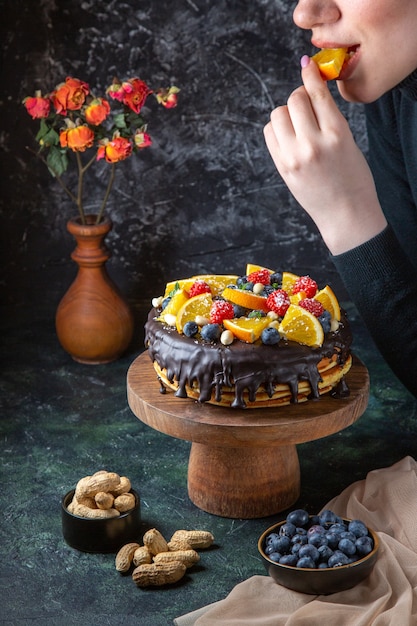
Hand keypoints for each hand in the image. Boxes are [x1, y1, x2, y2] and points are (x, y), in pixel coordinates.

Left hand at [264, 56, 386, 254]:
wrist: (345, 213)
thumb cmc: (352, 177)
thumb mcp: (348, 141)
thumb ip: (327, 118)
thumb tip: (306, 92)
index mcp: (337, 133)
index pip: (317, 93)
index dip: (310, 76)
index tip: (306, 65)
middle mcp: (313, 143)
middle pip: (294, 100)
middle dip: (299, 98)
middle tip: (306, 106)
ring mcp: (294, 157)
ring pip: (277, 114)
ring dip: (286, 113)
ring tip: (297, 125)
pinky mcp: (282, 167)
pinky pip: (269, 133)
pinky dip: (276, 129)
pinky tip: (288, 137)